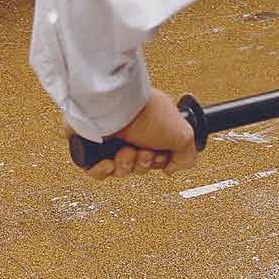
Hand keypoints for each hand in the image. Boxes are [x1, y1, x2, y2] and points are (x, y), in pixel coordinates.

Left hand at [68, 88, 198, 180]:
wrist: (114, 107)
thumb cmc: (145, 112)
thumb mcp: (183, 134)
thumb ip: (187, 155)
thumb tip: (172, 168)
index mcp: (153, 127)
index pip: (157, 157)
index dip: (159, 161)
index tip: (160, 156)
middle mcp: (132, 132)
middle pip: (140, 165)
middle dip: (142, 164)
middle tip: (142, 152)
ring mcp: (112, 140)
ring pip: (120, 170)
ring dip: (125, 165)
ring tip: (124, 151)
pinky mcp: (92, 147)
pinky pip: (98, 171)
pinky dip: (103, 170)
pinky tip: (108, 159)